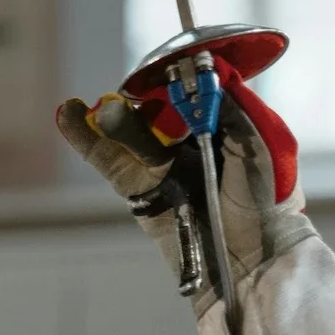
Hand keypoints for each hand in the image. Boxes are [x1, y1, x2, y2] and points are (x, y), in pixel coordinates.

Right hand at [57, 57, 315, 317]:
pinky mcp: (138, 191)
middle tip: (137, 94)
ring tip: (102, 111)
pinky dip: (85, 137)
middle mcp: (185, 141)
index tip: (169, 70)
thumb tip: (213, 76)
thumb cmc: (266, 206)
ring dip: (113, 118)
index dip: (176, 79)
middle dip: (142, 99)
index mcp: (217, 127)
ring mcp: (159, 166)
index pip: (188, 91)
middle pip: (154, 108)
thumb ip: (234, 113)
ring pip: (130, 132)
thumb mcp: (259, 150)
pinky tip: (68, 113)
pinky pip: (108, 159)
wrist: (254, 265)